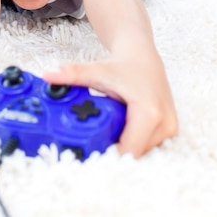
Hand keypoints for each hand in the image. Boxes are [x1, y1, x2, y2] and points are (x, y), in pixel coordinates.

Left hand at [42, 57, 177, 157]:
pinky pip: (146, 147)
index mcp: (149, 112)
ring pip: (140, 153)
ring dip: (122, 150)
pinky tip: (115, 137)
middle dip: (112, 154)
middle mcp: (164, 123)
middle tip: (89, 149)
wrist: (143, 58)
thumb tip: (48, 75)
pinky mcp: (168, 131)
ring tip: (101, 141)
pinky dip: (130, 144)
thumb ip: (74, 74)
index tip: (89, 158)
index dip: (108, 157)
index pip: (129, 150)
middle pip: (134, 154)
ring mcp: (168, 129)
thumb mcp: (97, 70)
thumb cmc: (123, 66)